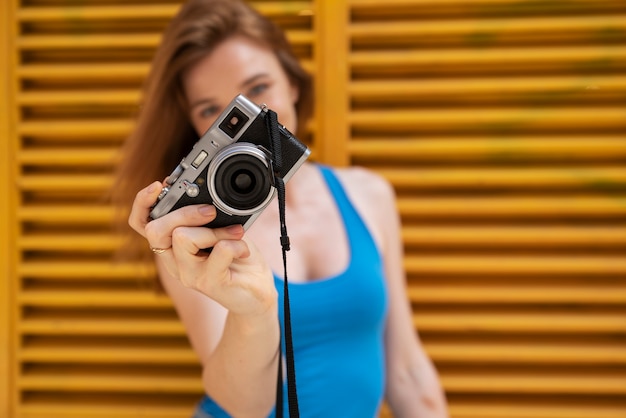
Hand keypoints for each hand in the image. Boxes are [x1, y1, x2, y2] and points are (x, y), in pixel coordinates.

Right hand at [128, 181, 276, 315]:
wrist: (256, 292)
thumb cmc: (236, 259)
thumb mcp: (219, 230)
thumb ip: (206, 216)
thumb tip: (205, 196)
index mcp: (171, 246)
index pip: (141, 224)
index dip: (142, 203)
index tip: (158, 185)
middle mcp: (174, 262)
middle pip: (155, 230)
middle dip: (184, 212)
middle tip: (211, 211)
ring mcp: (189, 274)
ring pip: (184, 238)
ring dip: (215, 230)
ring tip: (236, 233)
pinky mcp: (209, 283)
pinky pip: (219, 251)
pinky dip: (236, 244)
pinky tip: (243, 250)